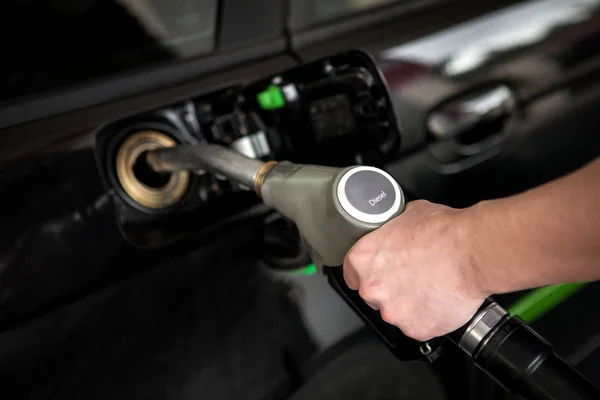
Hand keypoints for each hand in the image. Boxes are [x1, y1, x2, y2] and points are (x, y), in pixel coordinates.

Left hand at [343, 200, 488, 340]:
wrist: (471, 253)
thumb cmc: (443, 232)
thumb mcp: (408, 215)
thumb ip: (392, 230)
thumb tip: (396, 231)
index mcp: (363, 259)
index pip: (351, 273)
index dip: (368, 272)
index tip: (379, 273)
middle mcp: (372, 288)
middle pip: (372, 295)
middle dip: (389, 289)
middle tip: (412, 277)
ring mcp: (393, 312)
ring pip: (396, 312)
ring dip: (408, 304)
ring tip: (430, 287)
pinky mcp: (415, 328)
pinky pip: (418, 326)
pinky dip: (428, 317)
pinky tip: (439, 300)